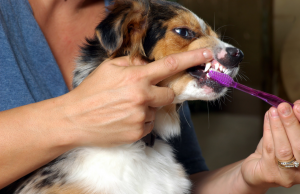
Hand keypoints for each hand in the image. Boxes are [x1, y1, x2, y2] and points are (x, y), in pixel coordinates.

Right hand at [59, 49, 212, 146]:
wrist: (74, 119)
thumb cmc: (90, 92)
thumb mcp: (109, 68)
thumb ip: (131, 63)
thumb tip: (146, 65)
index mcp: (136, 78)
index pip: (171, 65)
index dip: (192, 60)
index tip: (209, 55)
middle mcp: (142, 97)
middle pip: (169, 95)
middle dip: (162, 94)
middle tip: (144, 94)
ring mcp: (141, 117)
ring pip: (157, 111)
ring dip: (147, 108)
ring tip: (125, 109)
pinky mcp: (138, 133)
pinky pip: (149, 125)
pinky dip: (141, 121)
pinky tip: (124, 119)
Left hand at [241, 100, 299, 189]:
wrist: (256, 170)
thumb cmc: (275, 151)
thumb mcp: (287, 136)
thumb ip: (294, 123)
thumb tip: (294, 104)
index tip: (297, 106)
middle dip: (292, 124)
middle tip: (284, 107)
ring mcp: (287, 175)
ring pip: (284, 149)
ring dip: (278, 127)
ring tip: (273, 111)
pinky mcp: (270, 174)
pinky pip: (269, 150)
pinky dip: (268, 131)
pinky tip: (267, 118)